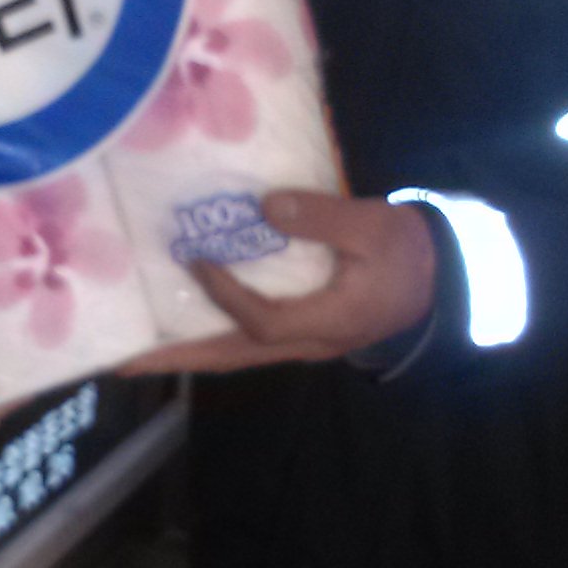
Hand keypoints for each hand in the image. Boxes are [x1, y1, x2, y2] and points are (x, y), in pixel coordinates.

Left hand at [121, 190, 436, 375]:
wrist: (443, 276)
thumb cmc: (408, 251)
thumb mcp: (374, 225)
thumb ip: (323, 218)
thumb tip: (267, 208)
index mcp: (327, 320)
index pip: (262, 320)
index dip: (224, 296)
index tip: (195, 261)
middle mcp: (307, 342)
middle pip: (231, 356)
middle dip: (177, 358)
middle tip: (124, 359)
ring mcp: (303, 341)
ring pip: (235, 353)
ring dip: (187, 352)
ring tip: (139, 349)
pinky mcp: (302, 328)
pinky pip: (247, 339)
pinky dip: (212, 335)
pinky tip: (184, 324)